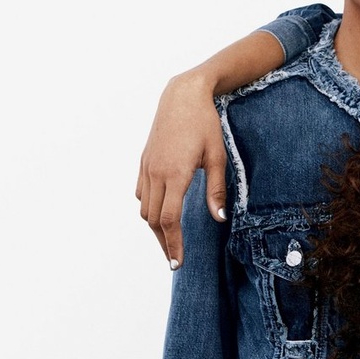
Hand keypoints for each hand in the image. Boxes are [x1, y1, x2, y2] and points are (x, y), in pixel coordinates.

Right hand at [136, 71, 227, 267]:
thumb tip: (219, 219)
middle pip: (154, 219)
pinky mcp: (144, 161)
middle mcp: (156, 173)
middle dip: (163, 243)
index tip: (177, 262)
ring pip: (145, 208)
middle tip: (174, 261)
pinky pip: (141, 193)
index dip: (173, 244)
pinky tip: (160, 214)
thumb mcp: (218, 156)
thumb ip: (216, 190)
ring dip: (155, 228)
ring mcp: (147, 167)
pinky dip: (148, 209)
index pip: (170, 219)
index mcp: (175, 174)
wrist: (182, 96)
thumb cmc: (205, 124)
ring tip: (168, 242)